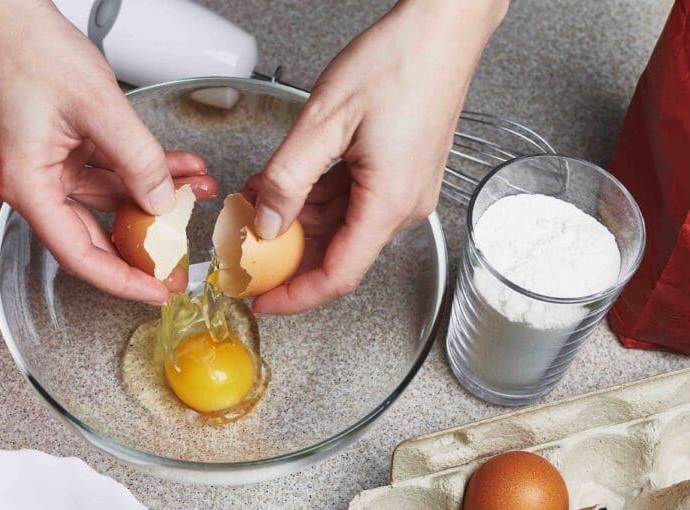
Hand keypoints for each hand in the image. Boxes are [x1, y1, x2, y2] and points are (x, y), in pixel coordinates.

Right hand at [0, 0, 216, 303]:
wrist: (6, 10)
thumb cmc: (27, 48)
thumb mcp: (98, 107)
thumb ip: (137, 160)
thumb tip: (161, 202)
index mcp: (25, 186)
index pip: (79, 255)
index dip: (122, 280)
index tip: (156, 292)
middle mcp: (29, 183)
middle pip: (93, 233)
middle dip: (144, 240)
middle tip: (182, 256)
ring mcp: (41, 165)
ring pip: (106, 198)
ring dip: (151, 194)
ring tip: (194, 189)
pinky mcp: (53, 148)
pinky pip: (103, 171)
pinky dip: (138, 169)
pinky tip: (174, 166)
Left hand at [248, 0, 508, 313]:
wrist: (443, 28)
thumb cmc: (400, 61)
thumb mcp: (325, 120)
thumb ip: (289, 178)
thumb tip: (266, 222)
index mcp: (390, 202)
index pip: (338, 275)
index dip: (296, 296)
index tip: (262, 301)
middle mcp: (403, 205)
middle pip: (337, 252)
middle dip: (287, 250)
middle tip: (246, 241)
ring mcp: (404, 190)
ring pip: (340, 225)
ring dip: (297, 218)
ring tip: (259, 195)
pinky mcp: (400, 173)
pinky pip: (351, 201)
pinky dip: (315, 197)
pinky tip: (287, 180)